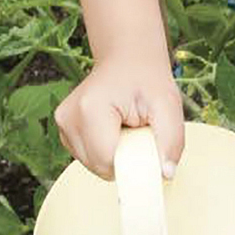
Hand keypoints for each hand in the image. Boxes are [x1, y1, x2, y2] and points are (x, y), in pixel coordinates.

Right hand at [54, 55, 184, 179]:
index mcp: (90, 108)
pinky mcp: (64, 130)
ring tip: (125, 129)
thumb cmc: (147, 81)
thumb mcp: (169, 105)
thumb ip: (171, 140)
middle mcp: (69, 117)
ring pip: (93, 166)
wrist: (127, 60)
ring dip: (114, 156)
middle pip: (100, 167)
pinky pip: (88, 158)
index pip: (108, 161)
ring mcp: (63, 124)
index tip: (147, 145)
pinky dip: (104, 152)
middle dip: (124, 158)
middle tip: (137, 133)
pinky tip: (113, 131)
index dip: (133, 162)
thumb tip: (166, 174)